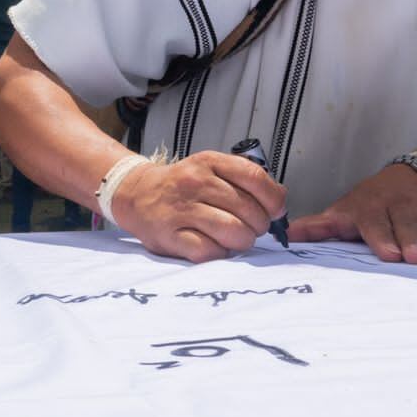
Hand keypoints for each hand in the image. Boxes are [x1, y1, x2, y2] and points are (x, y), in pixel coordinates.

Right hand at [115, 151, 285, 262]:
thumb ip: (245, 180)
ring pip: (234, 233)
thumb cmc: (182, 185)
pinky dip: (219, 253)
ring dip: (242, 241)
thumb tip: (279, 199)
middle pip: (249, 211)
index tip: (275, 211)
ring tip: (234, 239)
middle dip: (258, 226)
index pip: (255, 178)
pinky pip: (210, 252)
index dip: (273, 199)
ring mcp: (181, 210)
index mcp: (209, 162)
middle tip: (249, 228)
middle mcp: (195, 183)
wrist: (137, 194)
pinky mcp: (170, 236)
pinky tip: (214, 245)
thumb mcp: (211, 169)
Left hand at [289, 164, 416, 263]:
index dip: (382, 237)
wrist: (410, 176)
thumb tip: (290, 235)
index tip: (388, 254)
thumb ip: (322, 226)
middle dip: (413, 241)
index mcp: (373, 209)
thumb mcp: (345, 209)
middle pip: (407, 227)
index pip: (375, 223)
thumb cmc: (370, 203)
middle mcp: (401, 210)